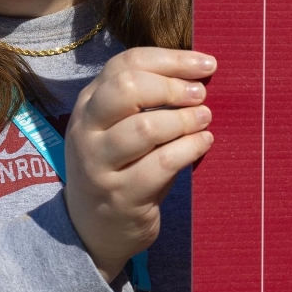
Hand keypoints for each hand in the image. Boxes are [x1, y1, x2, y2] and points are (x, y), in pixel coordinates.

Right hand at [63, 47, 215, 283]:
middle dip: (172, 87)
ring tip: (205, 120)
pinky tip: (204, 143)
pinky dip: (189, 149)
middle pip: (127, 88)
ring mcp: (99, 165)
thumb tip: (198, 73)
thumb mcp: (118, 128)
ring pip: (145, 128)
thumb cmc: (120, 169)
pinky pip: (161, 164)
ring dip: (184, 120)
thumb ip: (146, 100)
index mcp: (88, 104)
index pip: (125, 64)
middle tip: (201, 95)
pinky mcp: (120, 196)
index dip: (171, 60)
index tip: (205, 64)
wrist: (92, 231)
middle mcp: (86, 131)